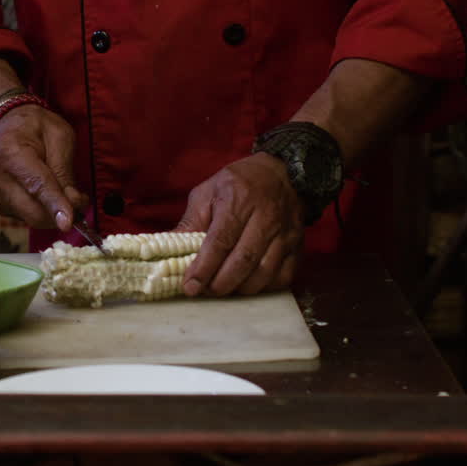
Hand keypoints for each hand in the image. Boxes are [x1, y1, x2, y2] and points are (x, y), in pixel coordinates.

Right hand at [0, 105, 87, 229]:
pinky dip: (41, 210)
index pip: (36, 185)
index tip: (68, 223)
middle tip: (79, 198)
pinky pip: (26, 217)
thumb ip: (65, 170)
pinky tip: (43, 192)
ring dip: (53, 212)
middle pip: (34, 211)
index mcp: (11, 152)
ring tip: (61, 189)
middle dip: (61, 212)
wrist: (8, 125)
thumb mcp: (60, 136)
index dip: (54, 205)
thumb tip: (73, 203)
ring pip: (32, 218)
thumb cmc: (36, 128)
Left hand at [176, 153, 304, 295]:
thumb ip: (190, 222)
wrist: (281, 173)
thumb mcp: (207, 192)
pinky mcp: (298, 246)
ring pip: (264, 272)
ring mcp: (286, 233)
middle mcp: (266, 217)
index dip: (204, 268)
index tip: (189, 286)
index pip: (220, 241)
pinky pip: (283, 276)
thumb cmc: (238, 184)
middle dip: (220, 283)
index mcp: (239, 200)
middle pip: (243, 260)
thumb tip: (168, 250)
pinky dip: (264, 288)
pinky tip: (247, 285)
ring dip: (240, 288)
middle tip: (204, 291)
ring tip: (222, 289)